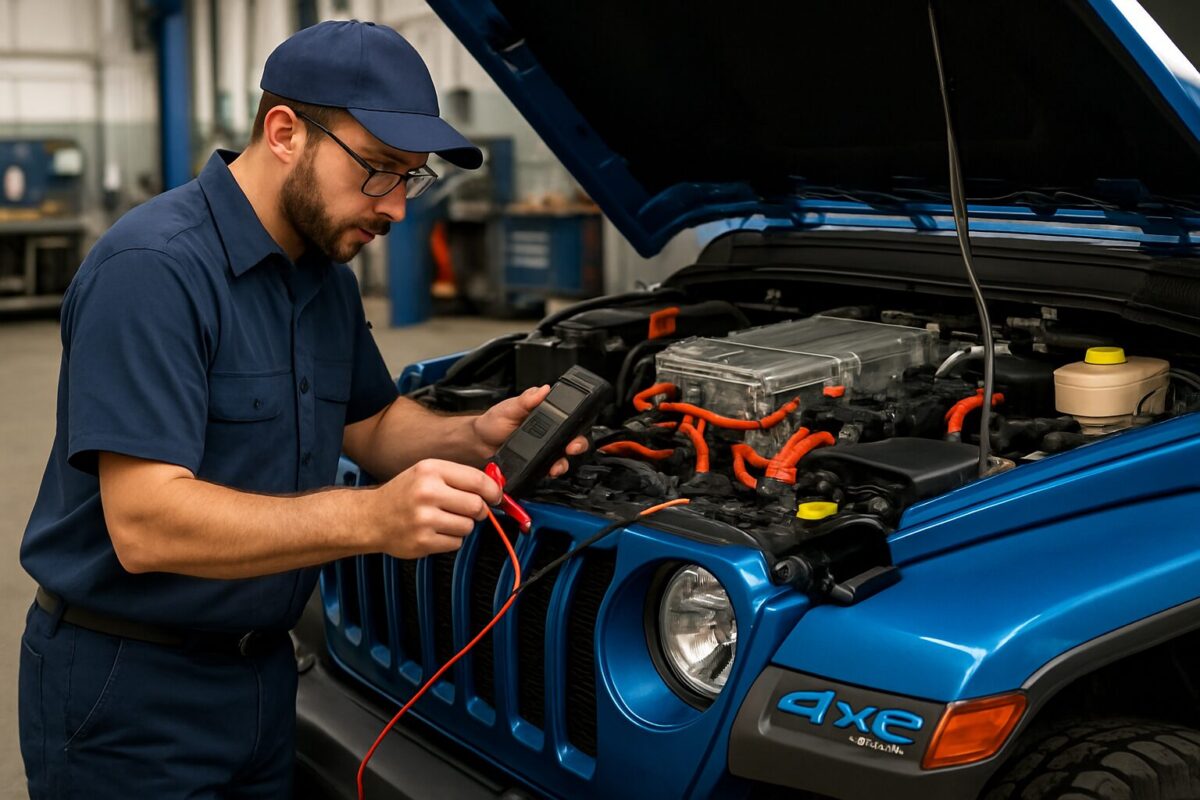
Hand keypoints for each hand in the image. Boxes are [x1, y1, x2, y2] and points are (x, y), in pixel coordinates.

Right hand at [368, 459, 502, 557]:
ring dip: (463, 525)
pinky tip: (435, 531)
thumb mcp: (426, 473)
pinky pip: (455, 543)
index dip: (493, 490)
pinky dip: (451, 539)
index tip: (495, 495)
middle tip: (470, 510)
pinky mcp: (423, 541)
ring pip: (468, 526)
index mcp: (430, 470)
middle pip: (476, 505)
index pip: (476, 480)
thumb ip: (458, 476)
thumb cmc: (403, 494)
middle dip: (479, 510)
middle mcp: (427, 492)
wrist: (371, 517)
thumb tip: (493, 486)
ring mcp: (424, 519)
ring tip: (445, 519)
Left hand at [472, 385, 589, 476]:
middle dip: (577, 445)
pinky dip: (550, 472)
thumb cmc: (494, 422)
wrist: (480, 444)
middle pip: (573, 440)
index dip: (577, 424)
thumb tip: (543, 390)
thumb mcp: (510, 407)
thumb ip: (527, 399)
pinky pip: (549, 470)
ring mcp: (544, 450)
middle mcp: (548, 434)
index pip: (569, 418)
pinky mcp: (537, 465)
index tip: (574, 428)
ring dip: (563, 463)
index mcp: (546, 416)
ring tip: (556, 465)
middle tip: (571, 447)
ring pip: (563, 458)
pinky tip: (547, 471)